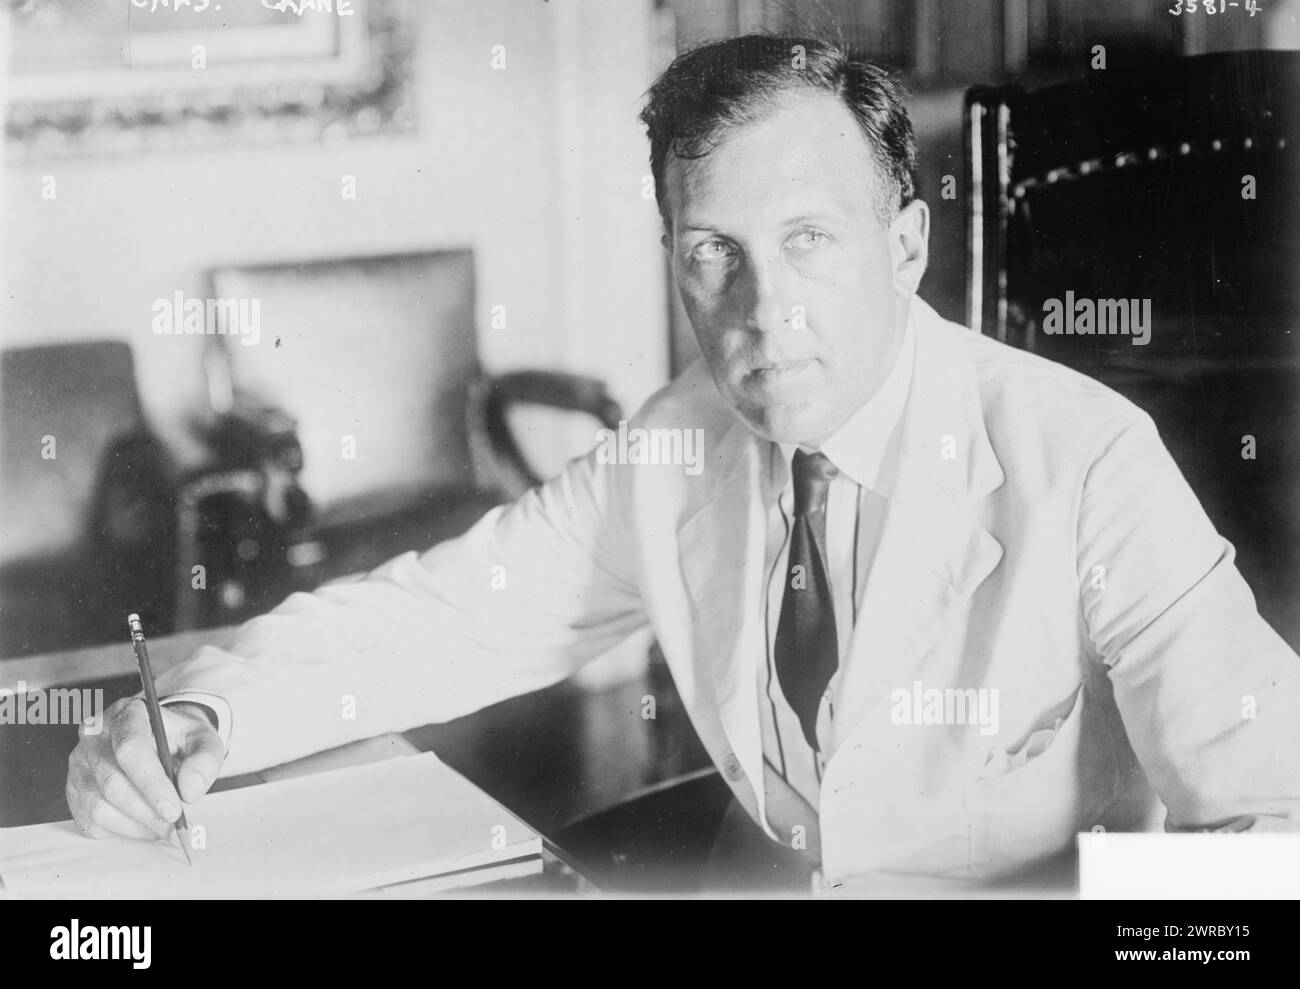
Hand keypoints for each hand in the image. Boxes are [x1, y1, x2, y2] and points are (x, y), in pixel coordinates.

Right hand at [65, 697, 224, 839]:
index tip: (173, 810)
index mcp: (126, 714)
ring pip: (99, 805)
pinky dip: (121, 830)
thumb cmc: (178, 739)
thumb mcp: (203, 739)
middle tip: (174, 826)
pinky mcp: (74, 790)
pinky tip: (143, 824)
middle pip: (113, 782)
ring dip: (136, 825)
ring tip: (163, 827)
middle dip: (147, 812)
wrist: (160, 740)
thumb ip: (204, 760)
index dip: (152, 784)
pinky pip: (91, 820)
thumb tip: (190, 791)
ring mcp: (79, 764)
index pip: (130, 749)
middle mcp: (94, 736)